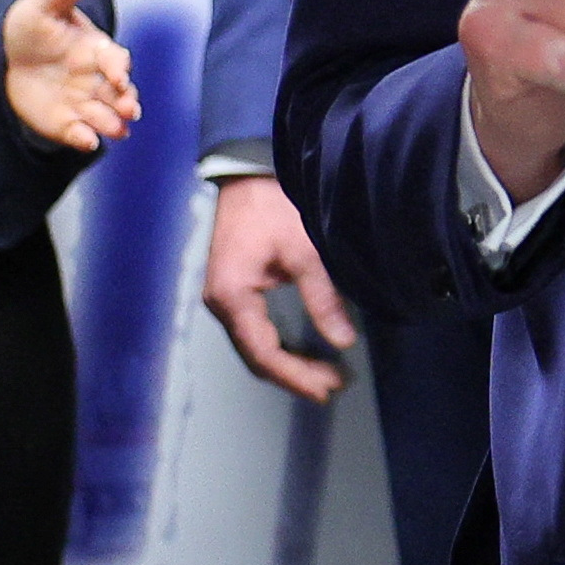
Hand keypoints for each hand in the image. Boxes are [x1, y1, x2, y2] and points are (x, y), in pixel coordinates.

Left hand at [1, 0, 139, 153]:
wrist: (16, 53)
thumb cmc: (36, 24)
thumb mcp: (45, 2)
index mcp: (97, 50)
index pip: (115, 60)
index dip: (119, 68)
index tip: (120, 76)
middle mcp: (97, 79)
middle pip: (118, 94)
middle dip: (127, 102)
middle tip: (131, 111)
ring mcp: (83, 102)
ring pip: (104, 115)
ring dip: (112, 123)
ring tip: (118, 131)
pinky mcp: (66, 121)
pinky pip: (79, 132)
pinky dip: (85, 138)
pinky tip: (87, 141)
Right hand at [203, 175, 359, 402]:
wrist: (247, 176)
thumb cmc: (272, 206)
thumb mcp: (304, 250)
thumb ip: (323, 297)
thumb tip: (344, 340)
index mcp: (232, 297)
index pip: (263, 353)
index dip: (295, 376)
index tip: (324, 389)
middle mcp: (220, 303)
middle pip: (256, 355)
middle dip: (294, 374)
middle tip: (331, 386)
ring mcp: (223, 298)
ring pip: (254, 345)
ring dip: (287, 362)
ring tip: (323, 375)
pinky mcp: (233, 290)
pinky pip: (254, 330)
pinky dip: (278, 344)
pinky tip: (303, 350)